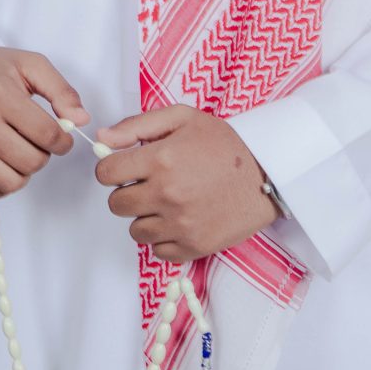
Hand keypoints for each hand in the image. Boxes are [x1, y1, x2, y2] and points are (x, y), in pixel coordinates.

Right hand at [0, 46, 89, 198]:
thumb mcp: (29, 64)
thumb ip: (61, 90)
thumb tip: (81, 120)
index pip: (47, 134)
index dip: (64, 140)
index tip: (61, 136)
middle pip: (32, 161)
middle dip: (44, 154)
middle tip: (36, 140)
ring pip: (13, 182)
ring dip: (25, 171)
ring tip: (20, 151)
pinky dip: (5, 182)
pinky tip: (4, 162)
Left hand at [94, 105, 276, 265]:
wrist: (268, 174)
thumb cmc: (224, 143)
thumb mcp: (182, 118)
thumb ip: (137, 125)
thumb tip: (102, 138)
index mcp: (160, 160)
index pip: (106, 173)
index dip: (113, 168)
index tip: (127, 167)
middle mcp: (166, 194)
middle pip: (117, 204)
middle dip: (128, 192)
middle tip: (150, 184)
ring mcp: (180, 224)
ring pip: (135, 230)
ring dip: (145, 217)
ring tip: (167, 203)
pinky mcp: (195, 246)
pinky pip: (158, 251)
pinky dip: (163, 239)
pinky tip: (178, 221)